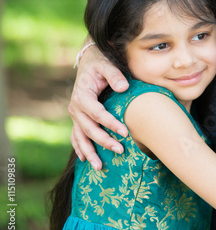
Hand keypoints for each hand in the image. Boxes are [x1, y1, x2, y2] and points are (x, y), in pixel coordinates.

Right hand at [68, 44, 128, 169]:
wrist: (90, 61)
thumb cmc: (101, 64)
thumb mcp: (107, 65)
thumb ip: (115, 75)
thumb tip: (123, 87)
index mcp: (83, 95)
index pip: (96, 113)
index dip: (110, 123)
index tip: (125, 132)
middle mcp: (76, 107)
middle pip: (89, 129)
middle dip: (104, 141)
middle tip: (120, 150)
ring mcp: (75, 115)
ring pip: (81, 137)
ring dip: (89, 152)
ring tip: (99, 167)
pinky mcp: (78, 119)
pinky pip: (76, 136)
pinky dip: (80, 148)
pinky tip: (86, 160)